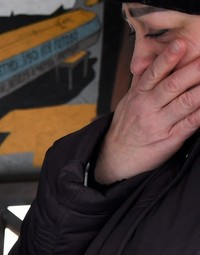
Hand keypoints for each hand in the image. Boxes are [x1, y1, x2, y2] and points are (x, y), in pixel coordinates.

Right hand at [95, 39, 199, 183]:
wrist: (115, 159)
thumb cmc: (126, 128)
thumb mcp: (129, 101)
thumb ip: (142, 80)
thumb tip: (150, 57)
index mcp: (138, 96)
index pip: (153, 73)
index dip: (167, 58)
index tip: (180, 43)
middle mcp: (148, 108)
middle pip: (172, 85)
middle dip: (192, 70)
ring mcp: (159, 124)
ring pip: (184, 103)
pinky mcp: (169, 140)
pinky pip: (189, 124)